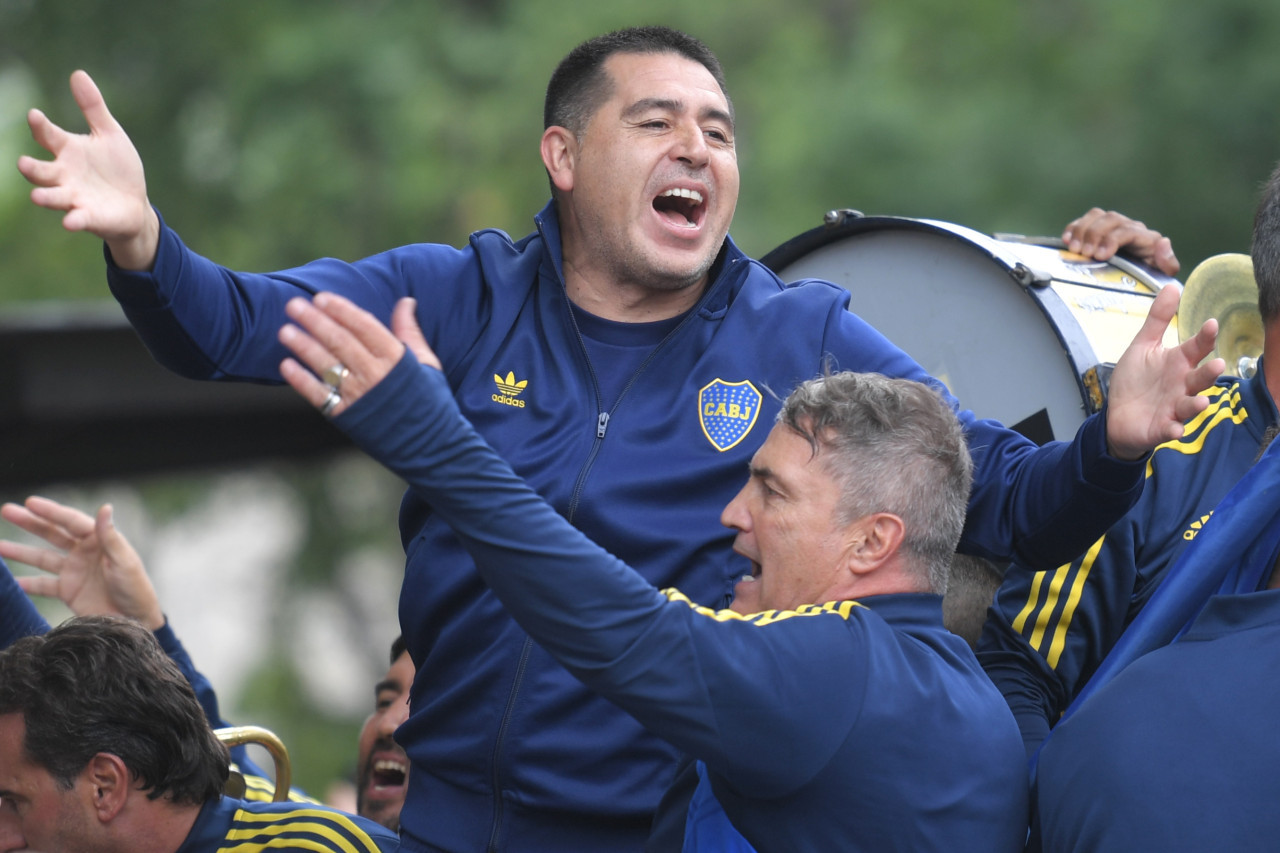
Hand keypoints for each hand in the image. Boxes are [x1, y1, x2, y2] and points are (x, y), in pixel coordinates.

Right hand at [0, 497, 163, 629]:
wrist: (135, 622)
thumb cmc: (136, 589)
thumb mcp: (124, 561)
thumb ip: (110, 537)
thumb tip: (105, 507)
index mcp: (100, 541)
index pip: (71, 521)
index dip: (51, 511)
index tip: (29, 502)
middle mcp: (84, 552)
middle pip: (52, 534)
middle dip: (30, 522)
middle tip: (6, 510)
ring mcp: (74, 571)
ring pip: (41, 558)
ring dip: (20, 552)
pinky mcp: (68, 591)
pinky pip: (42, 585)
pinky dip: (26, 584)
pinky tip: (9, 581)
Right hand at [17, 70, 158, 269]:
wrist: (134, 204)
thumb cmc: (117, 168)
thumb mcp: (109, 134)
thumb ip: (93, 108)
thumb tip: (77, 73)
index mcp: (67, 151)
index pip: (48, 136)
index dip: (40, 126)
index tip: (35, 115)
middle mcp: (64, 174)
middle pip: (41, 171)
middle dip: (31, 168)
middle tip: (23, 163)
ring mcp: (74, 197)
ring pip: (53, 197)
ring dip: (45, 196)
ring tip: (38, 197)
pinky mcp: (88, 217)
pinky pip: (78, 219)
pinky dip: (74, 220)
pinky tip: (71, 222)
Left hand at [278, 293, 440, 416]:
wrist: (431, 445)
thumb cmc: (429, 401)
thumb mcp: (426, 362)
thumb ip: (409, 331)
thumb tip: (405, 301)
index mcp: (395, 357)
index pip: (363, 326)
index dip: (341, 310)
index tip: (321, 298)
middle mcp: (375, 374)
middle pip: (339, 341)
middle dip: (314, 321)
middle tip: (292, 305)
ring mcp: (359, 396)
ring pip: (326, 364)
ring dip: (303, 346)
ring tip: (285, 331)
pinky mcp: (348, 417)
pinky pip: (320, 395)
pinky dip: (302, 380)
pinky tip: (286, 366)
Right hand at [1062, 208, 1179, 275]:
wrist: (1138, 281)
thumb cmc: (1149, 280)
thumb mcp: (1162, 276)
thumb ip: (1167, 262)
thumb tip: (1163, 242)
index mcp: (1146, 238)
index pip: (1129, 231)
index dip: (1112, 240)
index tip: (1099, 256)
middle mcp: (1129, 228)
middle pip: (1111, 219)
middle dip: (1095, 235)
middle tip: (1083, 253)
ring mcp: (1112, 227)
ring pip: (1097, 215)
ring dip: (1082, 230)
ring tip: (1074, 249)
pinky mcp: (1097, 230)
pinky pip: (1084, 220)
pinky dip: (1073, 228)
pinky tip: (1066, 240)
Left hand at [1104, 285, 1223, 458]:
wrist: (1117, 415)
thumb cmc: (1135, 380)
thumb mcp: (1143, 347)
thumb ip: (1158, 320)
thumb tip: (1172, 286)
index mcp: (1178, 363)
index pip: (1196, 348)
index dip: (1204, 338)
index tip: (1211, 324)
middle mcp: (1181, 385)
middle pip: (1199, 378)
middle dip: (1208, 372)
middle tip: (1216, 364)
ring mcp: (1173, 407)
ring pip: (1190, 405)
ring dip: (1196, 404)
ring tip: (1200, 402)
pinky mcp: (1161, 427)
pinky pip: (1170, 429)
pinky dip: (1173, 430)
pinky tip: (1175, 430)